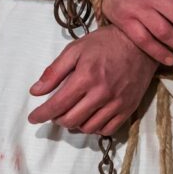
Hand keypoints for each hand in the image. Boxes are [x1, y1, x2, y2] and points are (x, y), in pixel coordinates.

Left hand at [29, 25, 157, 136]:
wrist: (139, 44)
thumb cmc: (105, 44)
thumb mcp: (75, 50)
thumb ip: (54, 71)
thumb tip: (36, 91)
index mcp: (86, 77)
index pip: (58, 105)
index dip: (42, 114)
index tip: (33, 118)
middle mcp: (101, 93)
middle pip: (71, 120)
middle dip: (57, 119)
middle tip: (55, 111)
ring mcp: (116, 103)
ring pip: (88, 128)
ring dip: (75, 124)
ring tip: (72, 113)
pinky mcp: (128, 108)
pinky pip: (107, 130)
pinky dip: (94, 128)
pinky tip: (90, 117)